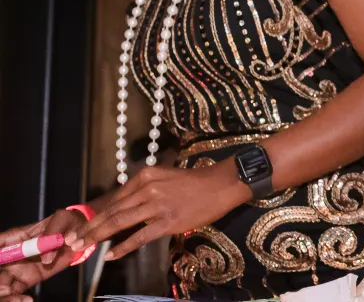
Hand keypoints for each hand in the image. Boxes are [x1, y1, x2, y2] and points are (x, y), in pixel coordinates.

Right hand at [0, 209, 87, 301]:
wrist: (79, 235)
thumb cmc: (66, 224)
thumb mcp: (61, 220)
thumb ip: (52, 234)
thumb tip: (46, 258)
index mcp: (15, 239)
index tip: (1, 267)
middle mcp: (12, 256)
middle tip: (6, 289)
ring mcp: (18, 269)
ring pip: (4, 286)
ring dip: (5, 295)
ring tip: (14, 298)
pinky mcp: (28, 279)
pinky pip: (17, 292)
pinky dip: (17, 298)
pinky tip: (25, 300)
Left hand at [65, 163, 246, 260]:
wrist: (222, 185)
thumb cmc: (196, 183)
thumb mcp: (166, 178)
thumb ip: (145, 191)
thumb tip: (124, 208)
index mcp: (146, 176)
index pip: (115, 199)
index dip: (96, 214)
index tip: (82, 226)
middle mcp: (148, 188)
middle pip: (113, 211)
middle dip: (90, 227)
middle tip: (73, 241)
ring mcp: (157, 205)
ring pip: (120, 223)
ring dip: (98, 237)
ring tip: (83, 248)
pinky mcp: (167, 221)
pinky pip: (140, 237)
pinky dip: (123, 247)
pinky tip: (111, 255)